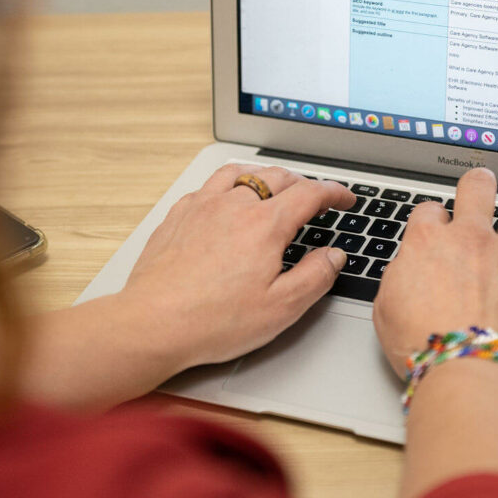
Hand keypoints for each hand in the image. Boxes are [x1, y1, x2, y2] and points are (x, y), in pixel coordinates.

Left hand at [119, 164, 355, 373]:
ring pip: (241, 174)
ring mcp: (202, 207)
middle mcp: (234, 206)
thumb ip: (315, 276)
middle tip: (316, 196)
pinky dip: (229, 185)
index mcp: (265, 225)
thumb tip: (333, 256)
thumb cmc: (213, 320)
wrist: (153, 323)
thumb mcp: (281, 308)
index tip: (344, 199)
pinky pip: (209, 186)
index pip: (310, 193)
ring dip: (265, 175)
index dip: (333, 193)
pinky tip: (227, 199)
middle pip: (277, 177)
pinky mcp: (178, 216)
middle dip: (303, 182)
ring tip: (275, 185)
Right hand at [373, 167, 497, 378]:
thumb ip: (398, 276)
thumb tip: (407, 268)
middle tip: (479, 188)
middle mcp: (471, 239)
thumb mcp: (385, 310)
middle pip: (477, 188)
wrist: (468, 376)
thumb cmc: (424, 349)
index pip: (430, 209)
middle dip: (477, 185)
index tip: (435, 229)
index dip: (432, 219)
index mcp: (428, 243)